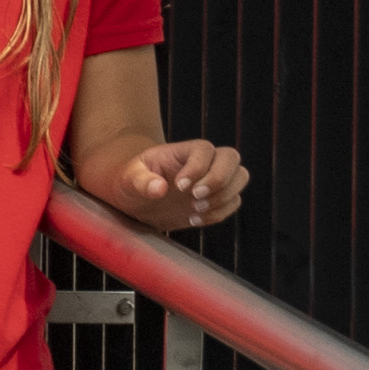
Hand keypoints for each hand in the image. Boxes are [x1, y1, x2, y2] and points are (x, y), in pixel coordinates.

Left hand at [112, 138, 249, 231]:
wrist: (136, 199)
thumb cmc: (131, 182)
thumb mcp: (128, 179)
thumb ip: (141, 181)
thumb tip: (159, 188)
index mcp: (183, 151)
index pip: (204, 149)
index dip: (198, 167)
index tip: (179, 187)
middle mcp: (204, 162)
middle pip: (232, 158)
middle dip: (219, 179)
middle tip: (195, 197)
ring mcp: (213, 179)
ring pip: (240, 177)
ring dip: (224, 196)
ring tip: (195, 210)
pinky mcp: (216, 199)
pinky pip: (234, 202)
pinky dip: (220, 213)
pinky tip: (194, 219)